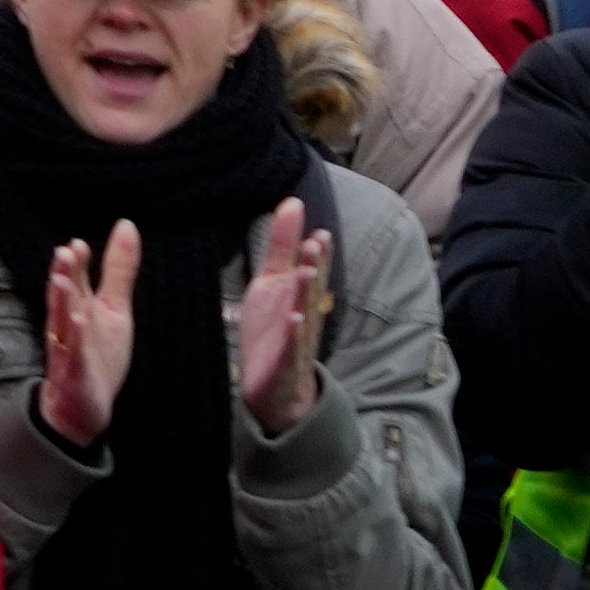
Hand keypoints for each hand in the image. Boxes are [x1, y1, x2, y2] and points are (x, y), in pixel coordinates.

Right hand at [37, 230, 143, 448]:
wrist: (82, 406)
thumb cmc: (97, 353)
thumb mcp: (115, 309)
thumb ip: (118, 270)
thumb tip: (126, 226)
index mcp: (79, 308)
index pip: (75, 282)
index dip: (76, 264)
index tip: (76, 244)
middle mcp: (70, 326)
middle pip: (66, 297)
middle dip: (65, 276)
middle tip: (65, 253)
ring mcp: (71, 351)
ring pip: (64, 324)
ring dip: (62, 303)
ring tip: (63, 281)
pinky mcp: (77, 376)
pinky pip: (76, 357)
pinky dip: (76, 341)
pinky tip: (79, 323)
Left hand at [225, 199, 330, 437]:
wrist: (271, 387)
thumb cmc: (274, 328)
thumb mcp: (272, 282)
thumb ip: (282, 245)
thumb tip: (293, 202)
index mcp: (299, 296)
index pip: (311, 271)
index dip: (315, 253)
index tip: (319, 232)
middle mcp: (303, 315)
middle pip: (311, 290)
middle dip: (314, 267)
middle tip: (314, 243)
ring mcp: (296, 340)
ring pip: (304, 315)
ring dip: (305, 295)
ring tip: (305, 273)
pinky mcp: (284, 363)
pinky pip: (291, 347)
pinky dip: (294, 333)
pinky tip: (294, 319)